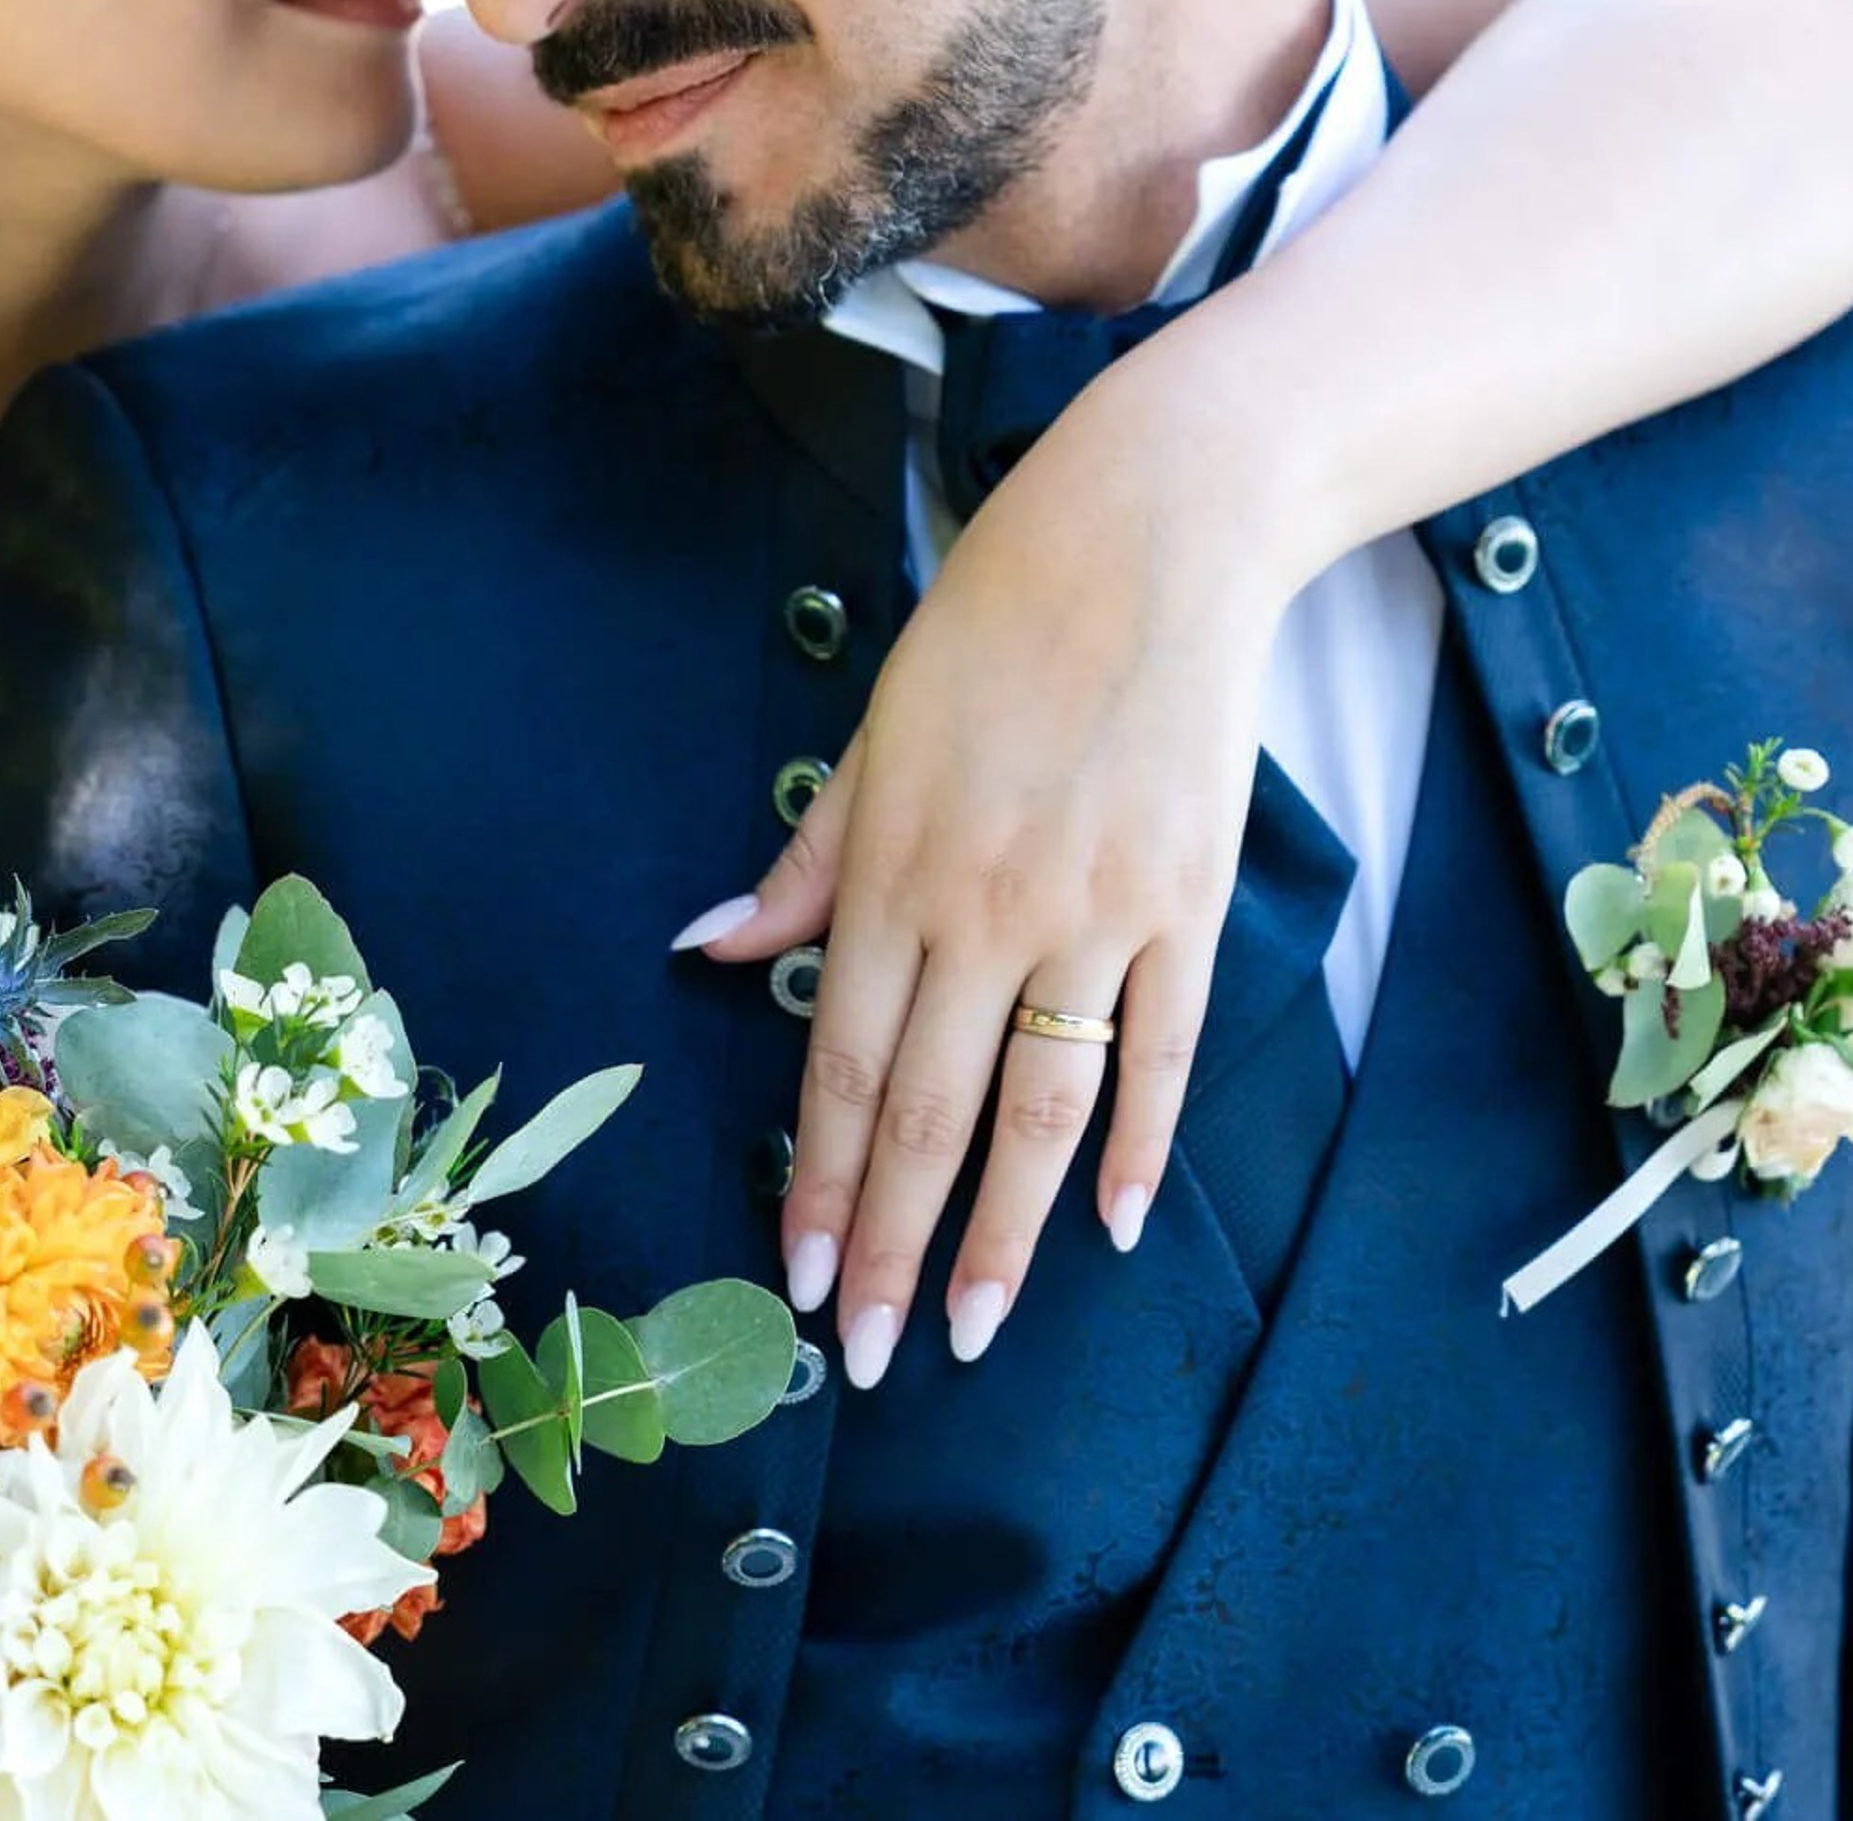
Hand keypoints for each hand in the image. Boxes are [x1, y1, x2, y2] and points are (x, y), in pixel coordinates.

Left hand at [685, 351, 1300, 1387]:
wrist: (1147, 544)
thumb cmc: (991, 633)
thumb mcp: (873, 738)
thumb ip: (803, 863)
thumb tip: (711, 948)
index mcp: (891, 871)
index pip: (836, 1066)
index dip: (815, 1182)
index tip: (798, 1277)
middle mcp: (984, 911)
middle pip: (925, 1114)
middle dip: (888, 1246)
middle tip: (871, 1355)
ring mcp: (1094, 916)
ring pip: (1039, 1113)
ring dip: (1001, 1235)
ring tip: (972, 1329)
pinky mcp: (1188, 905)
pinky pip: (1161, 1054)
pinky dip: (1141, 1145)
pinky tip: (1117, 1226)